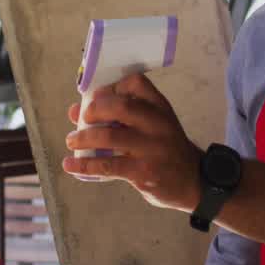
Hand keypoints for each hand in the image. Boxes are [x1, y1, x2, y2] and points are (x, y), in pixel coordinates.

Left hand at [63, 73, 203, 211]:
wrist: (193, 181)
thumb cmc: (164, 149)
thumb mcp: (150, 127)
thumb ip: (117, 116)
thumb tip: (74, 111)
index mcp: (160, 108)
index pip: (136, 83)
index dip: (111, 86)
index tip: (96, 96)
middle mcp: (158, 124)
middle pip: (121, 106)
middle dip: (94, 110)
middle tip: (82, 118)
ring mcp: (151, 149)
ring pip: (110, 137)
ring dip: (83, 138)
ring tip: (71, 141)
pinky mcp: (143, 172)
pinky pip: (107, 166)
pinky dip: (84, 165)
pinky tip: (70, 165)